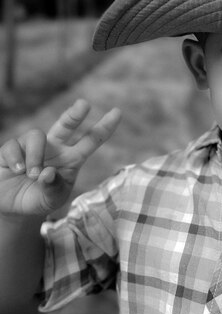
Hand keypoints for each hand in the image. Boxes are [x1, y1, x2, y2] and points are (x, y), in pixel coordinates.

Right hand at [0, 99, 120, 216]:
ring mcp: (33, 146)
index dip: (104, 127)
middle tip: (84, 104)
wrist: (14, 208)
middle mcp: (55, 147)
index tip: (118, 112)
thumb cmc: (39, 199)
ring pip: (37, 135)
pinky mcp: (12, 149)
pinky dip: (16, 159)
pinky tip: (16, 171)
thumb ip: (54, 188)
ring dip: (35, 156)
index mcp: (72, 158)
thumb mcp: (52, 200)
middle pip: (67, 124)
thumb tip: (48, 173)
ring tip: (32, 174)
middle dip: (75, 113)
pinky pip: (13, 146)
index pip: (91, 140)